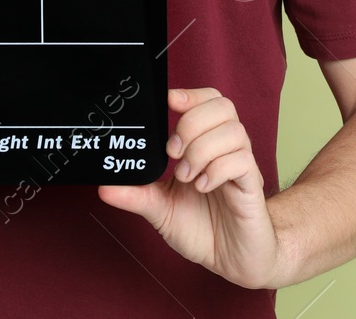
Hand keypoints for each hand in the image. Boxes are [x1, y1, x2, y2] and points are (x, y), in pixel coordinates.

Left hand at [97, 87, 287, 290]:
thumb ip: (136, 195)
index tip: (167, 103)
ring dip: (202, 149)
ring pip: (233, 131)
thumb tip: (104, 187)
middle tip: (172, 152)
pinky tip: (202, 186)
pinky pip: (242, 161)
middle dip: (191, 122)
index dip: (189, 94)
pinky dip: (217, 169)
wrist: (232, 260)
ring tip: (186, 176)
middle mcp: (225, 149)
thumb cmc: (202, 229)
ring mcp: (241, 165)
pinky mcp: (251, 185)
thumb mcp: (161, 209)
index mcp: (205, 144)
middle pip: (222, 106)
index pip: (206, 100)